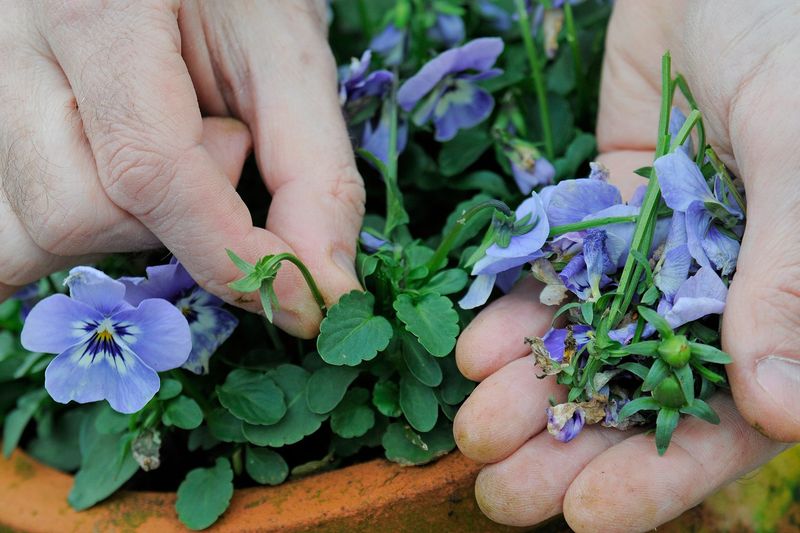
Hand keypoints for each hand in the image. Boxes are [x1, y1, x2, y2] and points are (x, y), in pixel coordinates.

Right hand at [0, 0, 363, 337]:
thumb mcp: (290, 57)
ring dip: (121, 229)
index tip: (298, 293)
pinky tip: (116, 204)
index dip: (230, 251)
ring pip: (27, 233)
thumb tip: (323, 287)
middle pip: (72, 212)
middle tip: (225, 149)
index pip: (146, 169)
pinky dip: (69, 240)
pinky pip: (7, 229)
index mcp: (92, 12)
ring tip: (166, 155)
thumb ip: (313, 173)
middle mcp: (9, 50)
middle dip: (172, 223)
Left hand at [454, 1, 797, 529]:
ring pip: (584, 345)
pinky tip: (474, 351)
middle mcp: (715, 294)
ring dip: (527, 392)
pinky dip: (515, 314)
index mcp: (782, 303)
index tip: (589, 516)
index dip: (660, 477)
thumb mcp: (797, 157)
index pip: (726, 422)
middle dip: (568, 449)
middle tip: (502, 497)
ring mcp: (652, 258)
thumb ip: (785, 277)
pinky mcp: (600, 217)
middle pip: (638, 400)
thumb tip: (781, 412)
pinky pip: (553, 276)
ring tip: (472, 430)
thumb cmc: (794, 48)